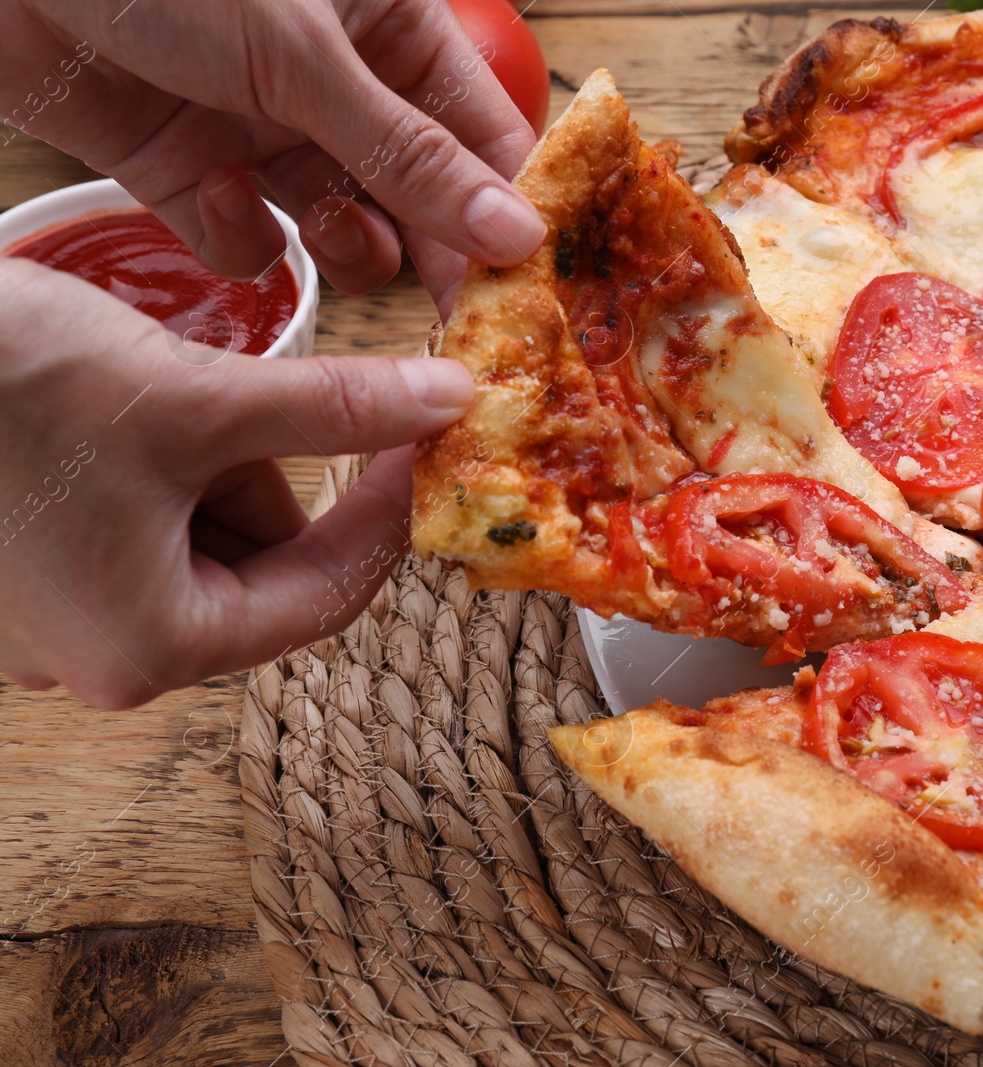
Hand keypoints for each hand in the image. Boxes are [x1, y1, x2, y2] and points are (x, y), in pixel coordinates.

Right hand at [0, 257, 472, 707]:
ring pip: (193, 532)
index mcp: (149, 646)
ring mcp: (45, 619)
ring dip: (201, 455)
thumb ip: (338, 409)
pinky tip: (100, 402)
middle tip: (236, 394)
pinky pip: (126, 520)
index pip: (325, 594)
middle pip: (255, 561)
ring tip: (139, 389)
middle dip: (264, 470)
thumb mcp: (194, 396)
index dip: (386, 513)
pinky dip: (146, 458)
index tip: (424, 442)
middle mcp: (95, 657)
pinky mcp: (13, 573)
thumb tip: (449, 403)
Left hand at [1, 0, 542, 304]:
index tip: (538, 284)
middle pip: (425, 197)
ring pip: (347, 230)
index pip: (483, 132)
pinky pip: (250, 243)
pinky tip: (212, 196)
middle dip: (441, 253)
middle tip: (464, 323)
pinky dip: (238, 238)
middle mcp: (338, 86)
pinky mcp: (192, 176)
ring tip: (328, 231)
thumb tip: (517, 232)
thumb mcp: (301, 55)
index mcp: (388, 28)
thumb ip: (411, 155)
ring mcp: (265, 133)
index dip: (515, 206)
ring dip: (345, 246)